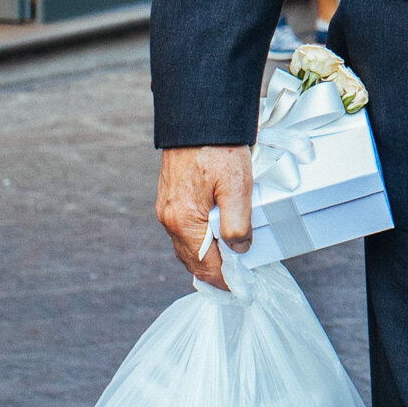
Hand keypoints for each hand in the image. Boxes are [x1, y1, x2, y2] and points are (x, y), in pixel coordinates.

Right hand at [158, 144, 253, 290]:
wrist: (198, 117)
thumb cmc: (218, 148)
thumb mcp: (237, 188)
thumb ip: (237, 224)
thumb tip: (239, 250)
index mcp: (184, 221)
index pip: (204, 265)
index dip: (224, 280)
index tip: (240, 289)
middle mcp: (169, 218)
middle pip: (192, 260)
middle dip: (214, 273)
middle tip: (237, 281)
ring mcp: (167, 208)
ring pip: (187, 245)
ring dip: (206, 257)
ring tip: (229, 264)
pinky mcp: (170, 197)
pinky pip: (184, 230)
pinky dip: (199, 241)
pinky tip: (214, 239)